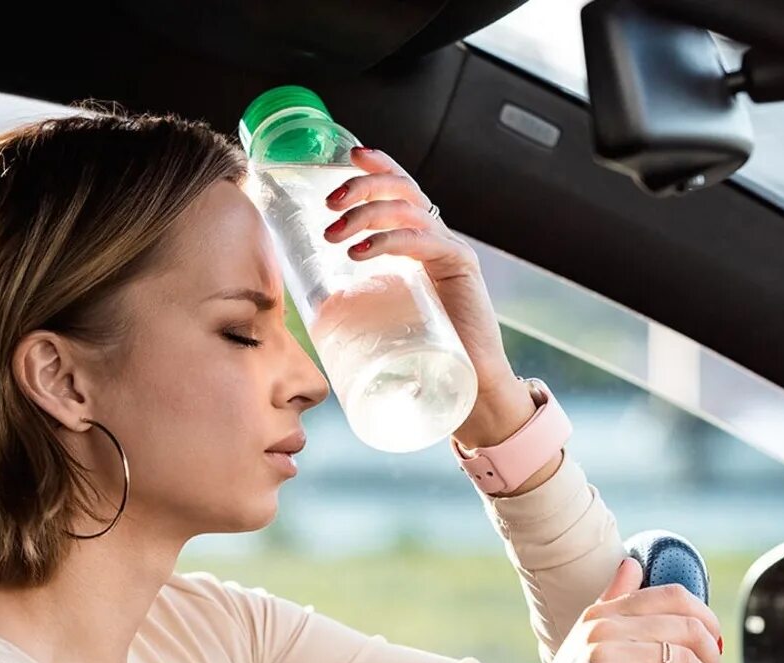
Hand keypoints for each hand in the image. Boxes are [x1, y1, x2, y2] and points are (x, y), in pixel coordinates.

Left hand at [322, 147, 511, 388]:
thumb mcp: (385, 314)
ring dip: (365, 214)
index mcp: (422, 242)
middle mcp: (439, 239)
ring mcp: (452, 250)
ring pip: (407, 210)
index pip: (402, 190)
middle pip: (402, 189)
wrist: (469, 386)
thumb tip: (314, 306)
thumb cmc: (423, 355)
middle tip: (329, 202)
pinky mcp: (460, 268)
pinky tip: (359, 252)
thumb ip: (362, 299)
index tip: (348, 156)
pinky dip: (387, 241)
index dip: (378, 167)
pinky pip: (421, 241)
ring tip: (333, 234)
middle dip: (363, 187)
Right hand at [476, 557, 723, 662]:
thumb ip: (612, 602)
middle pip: (688, 628)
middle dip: (711, 659)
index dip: (706, 621)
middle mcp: (602, 628)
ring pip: (686, 661)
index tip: (710, 648)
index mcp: (602, 613)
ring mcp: (603, 655)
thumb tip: (632, 564)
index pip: (674, 596)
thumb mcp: (586, 643)